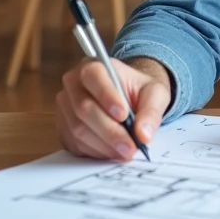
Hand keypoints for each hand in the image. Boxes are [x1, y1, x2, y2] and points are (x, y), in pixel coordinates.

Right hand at [55, 56, 171, 160]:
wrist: (128, 98)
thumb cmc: (138, 91)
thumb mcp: (155, 93)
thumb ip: (151, 111)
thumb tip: (143, 135)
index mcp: (93, 66)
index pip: (93, 76)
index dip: (106, 96)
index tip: (124, 115)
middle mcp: (73, 84)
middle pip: (84, 108)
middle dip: (109, 131)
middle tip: (130, 146)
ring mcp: (65, 107)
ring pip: (78, 129)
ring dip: (104, 145)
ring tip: (125, 152)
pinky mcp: (64, 128)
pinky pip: (75, 143)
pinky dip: (96, 152)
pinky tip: (113, 152)